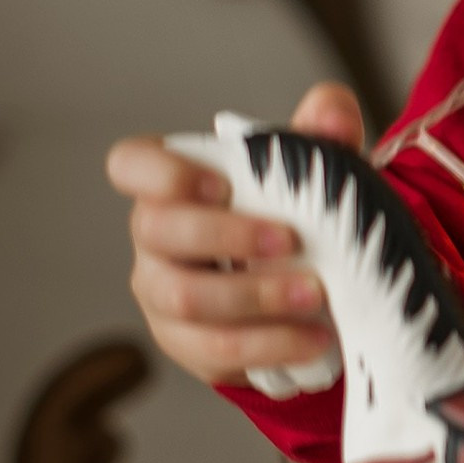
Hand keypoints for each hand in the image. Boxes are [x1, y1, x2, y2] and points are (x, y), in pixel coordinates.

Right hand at [105, 82, 362, 386]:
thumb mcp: (314, 169)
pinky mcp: (188, 345)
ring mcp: (163, 294)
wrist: (310, 288)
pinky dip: (268, 343)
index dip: (161, 173)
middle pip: (158, 232)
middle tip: (290, 240)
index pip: (130, 165)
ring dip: (255, 296)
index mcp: (171, 184)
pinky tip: (312, 338)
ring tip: (315, 295)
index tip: (219, 185)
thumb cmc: (295, 213)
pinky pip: (214, 349)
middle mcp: (153, 238)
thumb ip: (324, 131)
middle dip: (226, 235)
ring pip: (186, 298)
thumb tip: (333, 113)